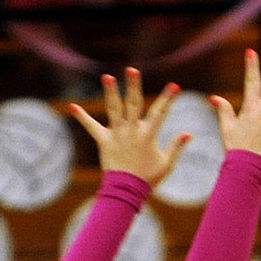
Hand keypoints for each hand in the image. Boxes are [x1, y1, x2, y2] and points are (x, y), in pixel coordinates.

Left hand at [69, 68, 189, 187]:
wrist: (127, 191)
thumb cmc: (149, 178)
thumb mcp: (166, 163)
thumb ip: (176, 147)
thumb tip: (188, 133)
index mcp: (148, 135)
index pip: (160, 112)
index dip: (168, 98)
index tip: (175, 86)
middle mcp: (132, 131)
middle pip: (134, 104)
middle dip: (133, 86)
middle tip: (132, 69)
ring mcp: (117, 135)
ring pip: (113, 109)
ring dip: (110, 92)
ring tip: (107, 76)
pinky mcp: (104, 141)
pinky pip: (91, 127)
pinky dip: (82, 117)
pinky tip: (72, 106)